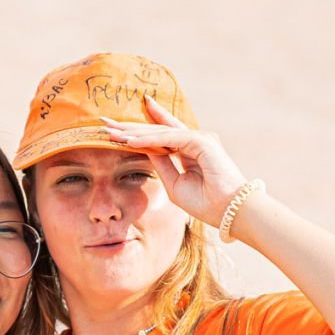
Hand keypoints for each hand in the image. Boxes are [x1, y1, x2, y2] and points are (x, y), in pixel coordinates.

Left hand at [102, 95, 252, 227]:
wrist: (230, 212)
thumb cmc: (207, 203)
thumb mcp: (175, 185)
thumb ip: (161, 165)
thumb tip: (144, 150)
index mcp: (189, 150)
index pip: (161, 134)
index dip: (139, 128)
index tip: (115, 126)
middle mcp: (195, 140)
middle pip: (157, 129)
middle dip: (130, 126)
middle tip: (105, 122)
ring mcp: (199, 138)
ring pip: (161, 131)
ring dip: (134, 132)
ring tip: (110, 132)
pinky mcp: (202, 142)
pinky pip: (170, 138)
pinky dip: (149, 139)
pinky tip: (129, 141)